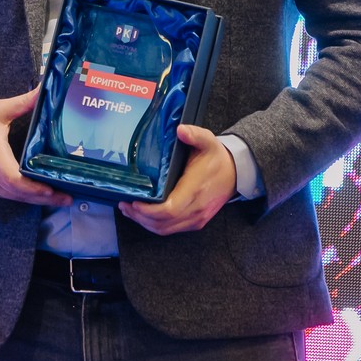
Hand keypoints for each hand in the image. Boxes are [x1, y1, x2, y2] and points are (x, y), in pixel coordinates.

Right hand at [0, 88, 68, 206]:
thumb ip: (23, 103)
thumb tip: (44, 89)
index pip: (12, 178)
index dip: (33, 187)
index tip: (52, 189)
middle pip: (18, 192)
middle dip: (43, 197)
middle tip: (67, 198)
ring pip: (14, 197)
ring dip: (36, 200)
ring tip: (61, 198)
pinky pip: (8, 196)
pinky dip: (25, 197)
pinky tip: (41, 196)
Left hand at [118, 125, 235, 235]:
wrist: (235, 173)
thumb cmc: (217, 158)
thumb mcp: (208, 141)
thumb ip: (195, 134)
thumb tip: (181, 130)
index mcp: (195, 189)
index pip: (169, 209)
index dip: (148, 211)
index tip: (134, 201)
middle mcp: (196, 208)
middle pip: (163, 223)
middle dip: (140, 217)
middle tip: (125, 205)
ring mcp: (196, 218)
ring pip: (165, 229)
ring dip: (145, 223)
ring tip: (130, 210)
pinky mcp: (196, 222)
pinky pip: (172, 229)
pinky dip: (155, 225)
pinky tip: (144, 216)